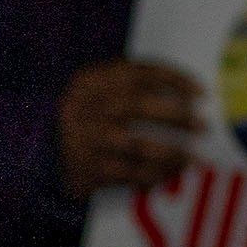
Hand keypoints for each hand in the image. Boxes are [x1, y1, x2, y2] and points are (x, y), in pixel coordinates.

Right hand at [57, 60, 203, 197]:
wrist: (41, 149)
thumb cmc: (92, 114)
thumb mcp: (103, 88)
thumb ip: (138, 82)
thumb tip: (194, 92)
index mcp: (92, 80)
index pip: (141, 71)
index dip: (177, 80)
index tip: (204, 93)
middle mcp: (85, 107)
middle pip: (139, 106)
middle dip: (178, 116)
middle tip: (205, 127)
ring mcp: (83, 139)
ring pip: (137, 145)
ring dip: (173, 153)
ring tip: (196, 158)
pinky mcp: (84, 169)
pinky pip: (128, 174)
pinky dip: (155, 175)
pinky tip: (173, 174)